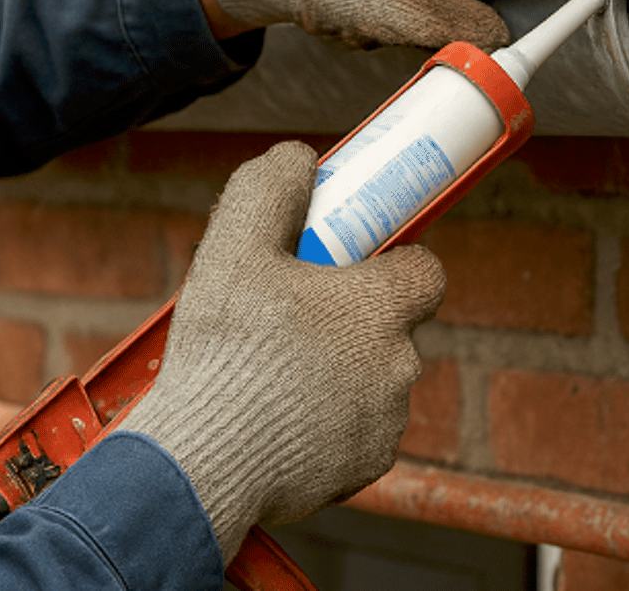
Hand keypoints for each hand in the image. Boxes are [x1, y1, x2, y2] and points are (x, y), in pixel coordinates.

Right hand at [117, 142, 444, 562]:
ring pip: (372, 379)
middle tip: (290, 318)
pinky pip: (355, 429)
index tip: (348, 264)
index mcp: (381, 306)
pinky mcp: (364, 468)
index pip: (424, 270)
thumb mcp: (232, 247)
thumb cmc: (223, 355)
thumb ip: (271, 188)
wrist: (204, 463)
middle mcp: (399, 365)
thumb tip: (299, 160)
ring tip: (272, 372)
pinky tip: (275, 415)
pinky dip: (324, 421)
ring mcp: (385, 422)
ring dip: (337, 371)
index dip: (390, 261)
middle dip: (349, 319)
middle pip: (390, 325)